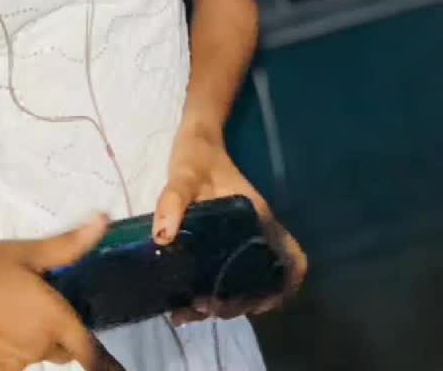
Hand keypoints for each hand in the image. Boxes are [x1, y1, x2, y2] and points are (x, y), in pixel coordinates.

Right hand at [0, 213, 125, 370]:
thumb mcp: (26, 251)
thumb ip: (69, 245)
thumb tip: (104, 222)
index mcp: (53, 321)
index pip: (91, 354)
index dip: (101, 357)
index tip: (106, 357)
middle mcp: (38, 349)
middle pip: (63, 349)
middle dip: (60, 331)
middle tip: (43, 302)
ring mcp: (12, 365)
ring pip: (37, 357)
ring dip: (35, 341)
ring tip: (14, 310)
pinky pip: (12, 367)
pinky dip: (11, 354)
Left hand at [152, 128, 306, 327]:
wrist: (194, 140)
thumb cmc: (196, 155)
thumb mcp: (184, 174)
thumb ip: (174, 200)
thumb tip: (162, 237)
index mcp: (258, 218)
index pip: (291, 260)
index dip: (283, 288)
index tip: (253, 305)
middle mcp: (255, 232)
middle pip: (262, 281)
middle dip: (238, 305)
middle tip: (203, 310)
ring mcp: (239, 237)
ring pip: (242, 281)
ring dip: (221, 303)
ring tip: (187, 312)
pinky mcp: (221, 239)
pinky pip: (225, 272)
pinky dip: (210, 291)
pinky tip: (184, 300)